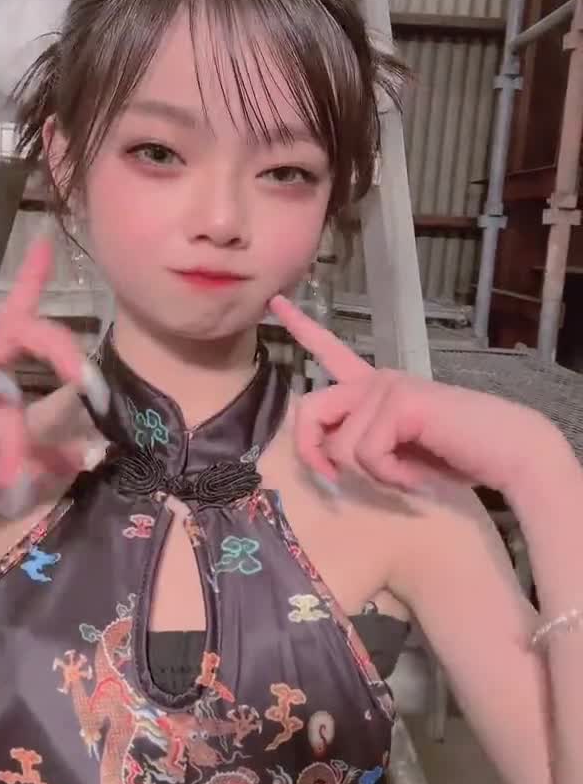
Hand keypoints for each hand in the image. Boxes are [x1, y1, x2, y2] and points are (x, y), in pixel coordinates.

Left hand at [270, 294, 557, 498]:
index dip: (302, 328)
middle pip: (309, 410)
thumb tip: (327, 459)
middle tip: (336, 481)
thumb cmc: (456, 457)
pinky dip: (391, 476)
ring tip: (410, 474)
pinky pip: (365, 454)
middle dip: (313, 453)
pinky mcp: (398, 400)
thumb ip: (360, 447)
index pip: (331, 351)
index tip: (275, 302)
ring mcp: (386, 386)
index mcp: (374, 386)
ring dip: (374, 476)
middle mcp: (375, 379)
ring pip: (340, 446)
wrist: (508, 453)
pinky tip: (420, 474)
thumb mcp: (394, 454)